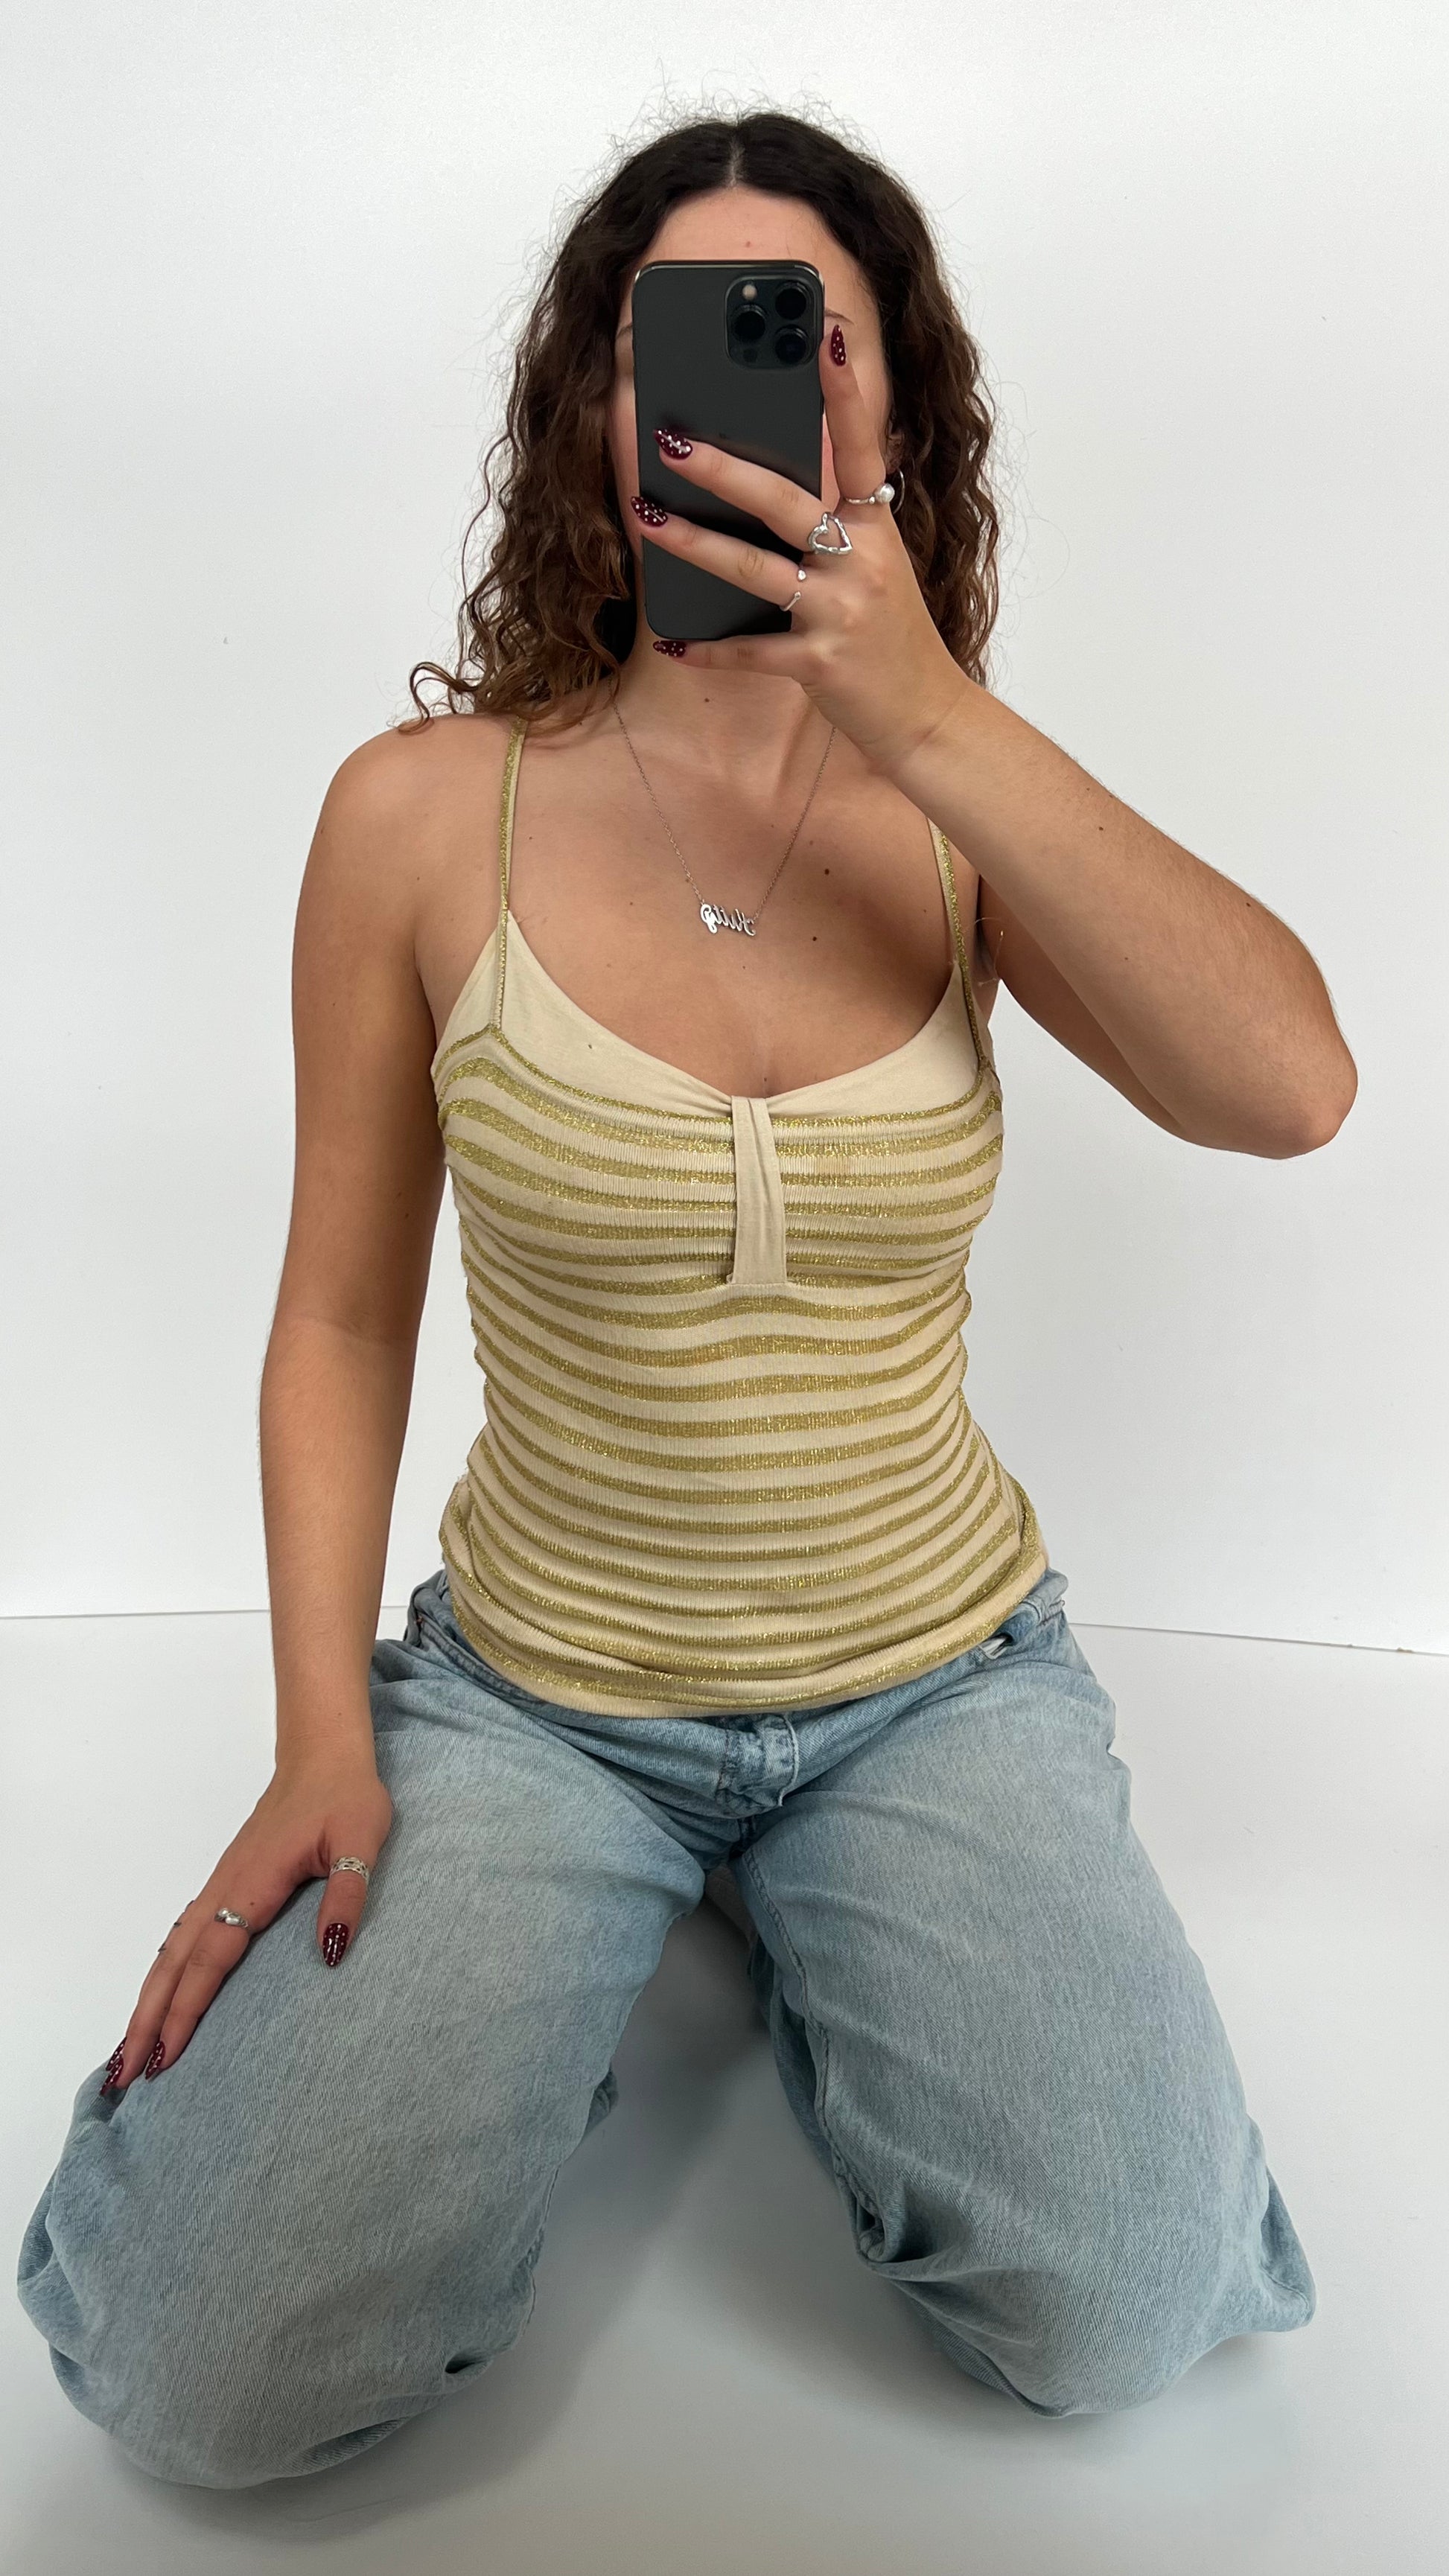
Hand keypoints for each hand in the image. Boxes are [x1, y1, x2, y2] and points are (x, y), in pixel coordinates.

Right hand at [97, 1751, 392, 2091]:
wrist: (324, 1754)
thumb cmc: (346, 1797)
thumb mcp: (362, 1841)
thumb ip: (348, 1893)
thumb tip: (332, 1951)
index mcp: (253, 1884)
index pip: (210, 1959)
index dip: (186, 2010)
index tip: (166, 2057)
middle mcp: (225, 1889)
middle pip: (173, 1964)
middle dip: (147, 2021)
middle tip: (124, 2076)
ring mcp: (220, 1885)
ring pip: (170, 1952)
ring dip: (148, 2002)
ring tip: (128, 2052)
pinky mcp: (226, 1884)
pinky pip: (183, 1937)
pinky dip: (164, 1974)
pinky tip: (160, 1997)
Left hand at [632, 326, 971, 775]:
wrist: (927, 716)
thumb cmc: (891, 637)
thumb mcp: (877, 567)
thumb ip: (838, 522)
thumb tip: (770, 477)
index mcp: (877, 528)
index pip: (860, 445)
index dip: (841, 390)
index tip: (821, 334)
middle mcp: (862, 561)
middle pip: (784, 501)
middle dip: (723, 468)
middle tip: (672, 440)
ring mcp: (841, 613)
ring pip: (755, 569)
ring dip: (694, 543)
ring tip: (646, 518)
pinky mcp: (820, 665)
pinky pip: (750, 651)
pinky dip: (709, 648)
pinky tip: (673, 640)